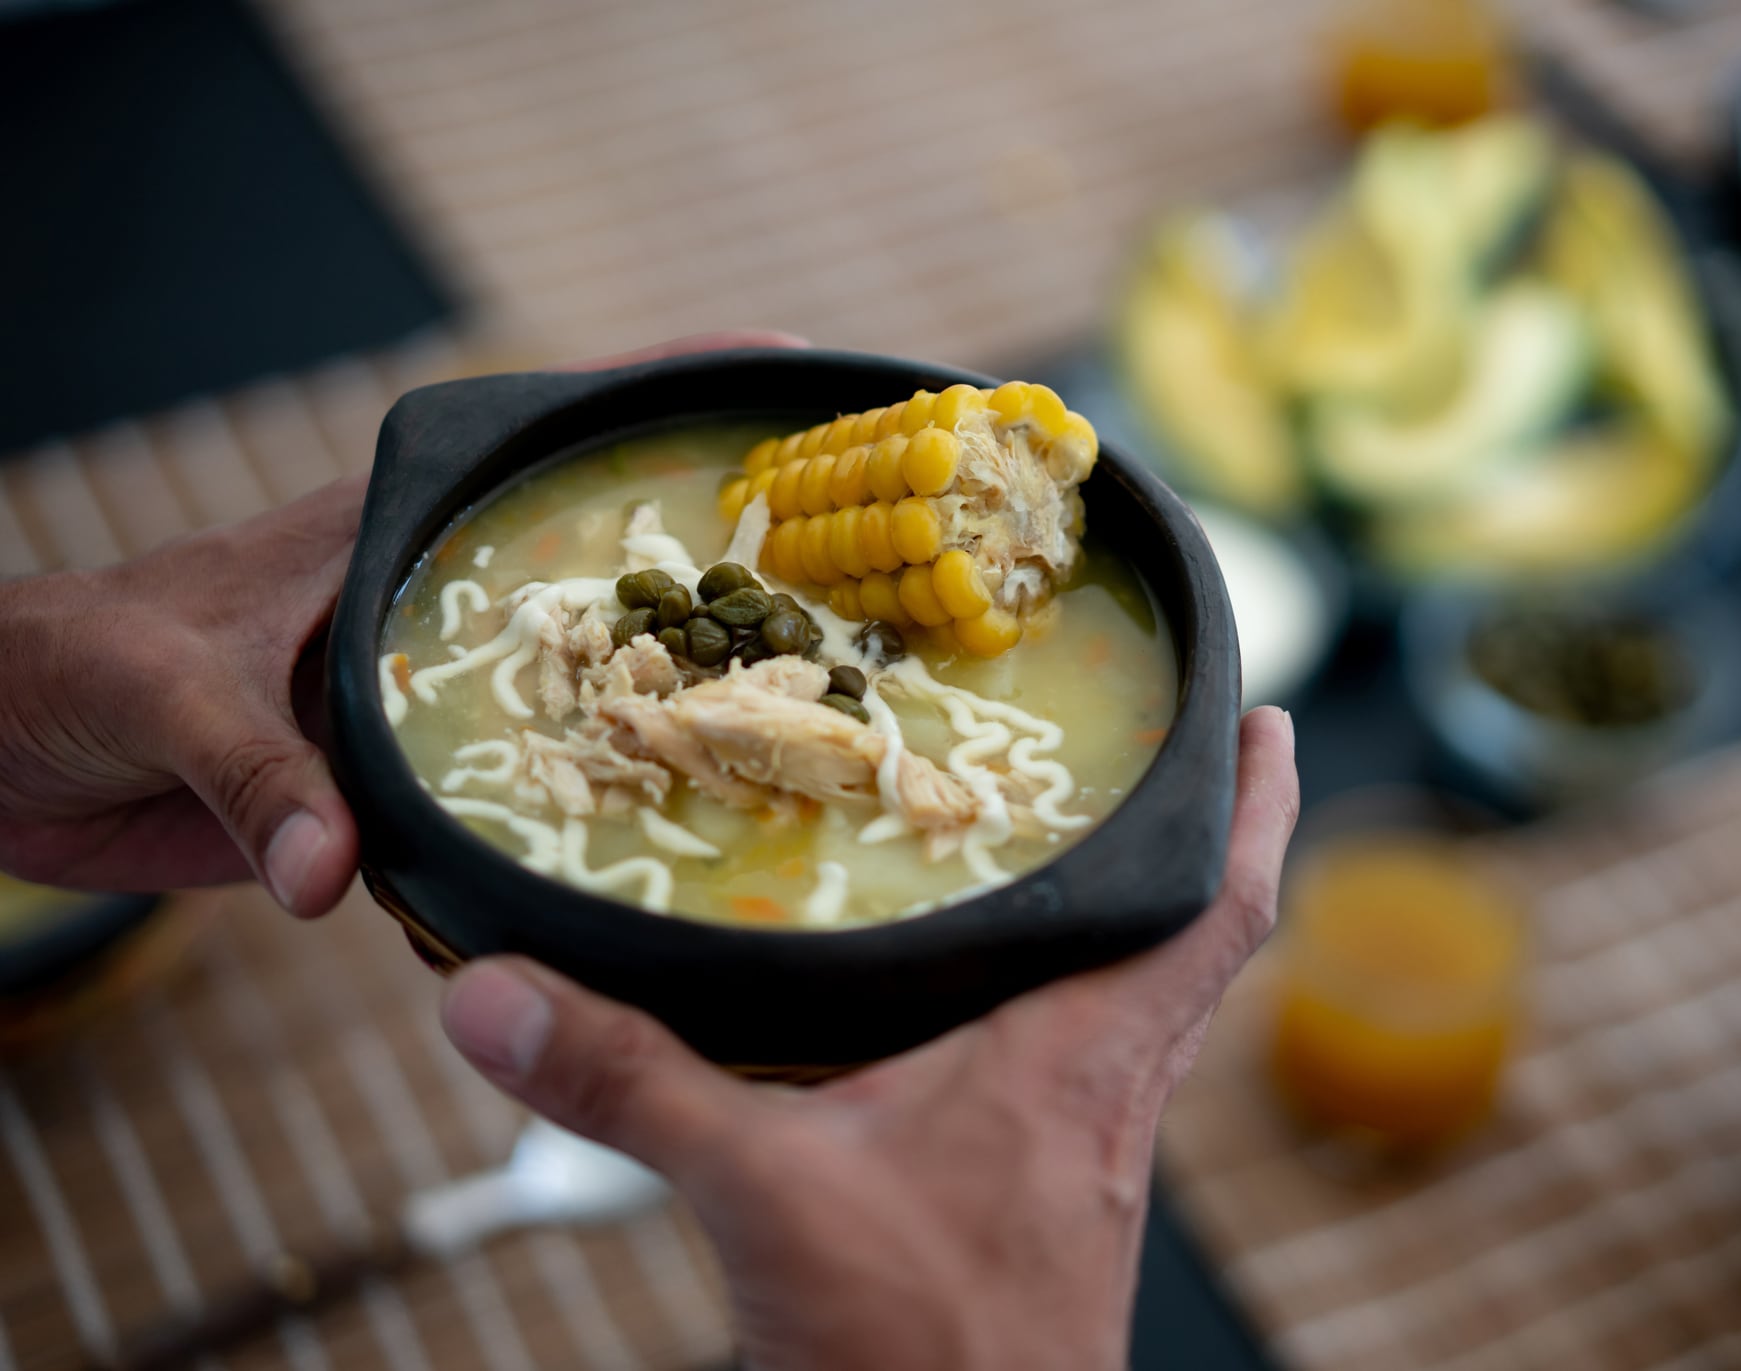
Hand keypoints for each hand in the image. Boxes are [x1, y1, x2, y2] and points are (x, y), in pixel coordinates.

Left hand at [0, 330, 804, 913]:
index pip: (527, 440)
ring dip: (661, 695)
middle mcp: (420, 603)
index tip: (769, 368)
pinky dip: (575, 808)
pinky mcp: (388, 787)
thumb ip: (253, 774)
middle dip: (708, 556)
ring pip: (566, 685)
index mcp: (377, 533)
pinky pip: (505, 793)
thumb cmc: (61, 668)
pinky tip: (654, 835)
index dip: (644, 394)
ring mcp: (412, 695)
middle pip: (586, 564)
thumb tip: (333, 878)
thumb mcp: (159, 693)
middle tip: (845, 574)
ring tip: (795, 714)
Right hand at [441, 707, 1299, 1370]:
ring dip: (1136, 929)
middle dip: (1201, 844)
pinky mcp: (1043, 1211)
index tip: (1272, 724)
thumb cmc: (917, 1356)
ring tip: (1088, 852)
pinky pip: (1083, 1079)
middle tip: (1181, 755)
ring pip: (1144, 1012)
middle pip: (1195, 947)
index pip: (1214, 912)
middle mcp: (1106, 1100)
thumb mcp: (761, 1196)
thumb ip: (633, 1084)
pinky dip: (1063, 1016)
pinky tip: (985, 1018)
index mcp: (1080, 1062)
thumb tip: (498, 995)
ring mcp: (1083, 1161)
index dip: (1258, 811)